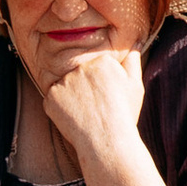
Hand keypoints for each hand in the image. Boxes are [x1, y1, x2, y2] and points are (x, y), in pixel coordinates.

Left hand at [40, 43, 145, 169]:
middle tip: (96, 107)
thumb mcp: (135, 86)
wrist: (107, 143)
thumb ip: (132, 62)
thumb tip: (134, 43)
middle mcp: (81, 66)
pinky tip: (75, 118)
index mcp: (102, 60)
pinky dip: (61, 109)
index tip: (107, 98)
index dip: (102, 84)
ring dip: (73, 97)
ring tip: (87, 114)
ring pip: (66, 86)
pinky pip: (53, 99)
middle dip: (86, 88)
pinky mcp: (50, 97)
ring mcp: (63, 81)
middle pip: (80, 74)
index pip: (96, 66)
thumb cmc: (124, 115)